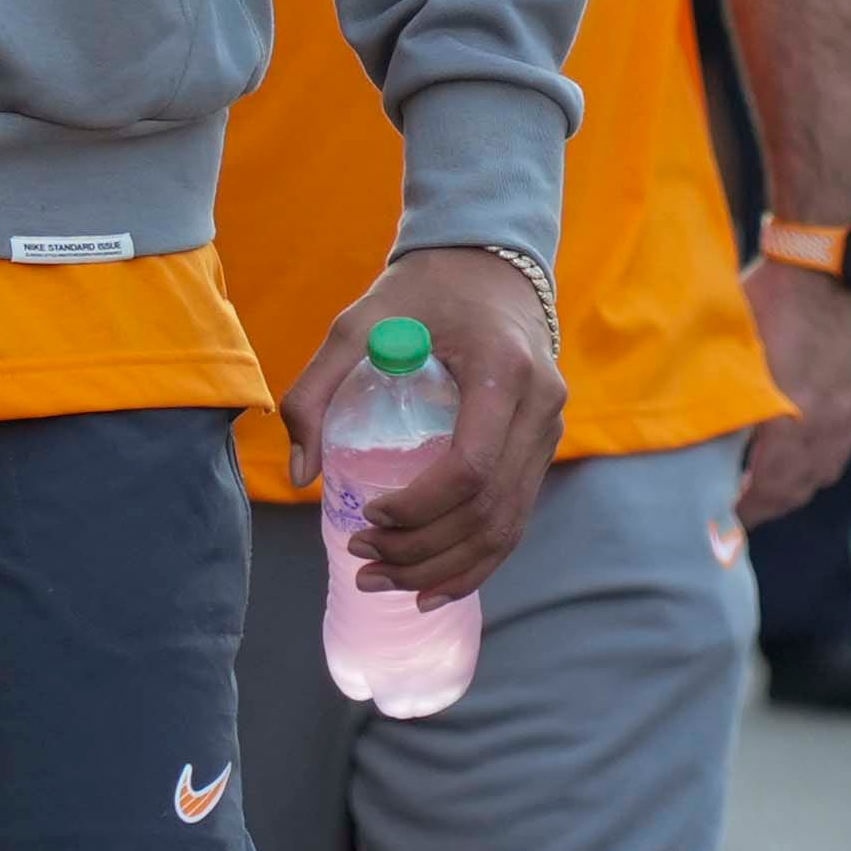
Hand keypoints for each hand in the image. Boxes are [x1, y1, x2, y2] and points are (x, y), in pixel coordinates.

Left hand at [280, 247, 569, 602]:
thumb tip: (300, 475)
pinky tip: (431, 587)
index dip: (419, 507)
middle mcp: (541, 405)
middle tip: (361, 561)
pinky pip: (516, 519)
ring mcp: (550, 429)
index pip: (470, 467)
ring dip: (445, 568)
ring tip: (383, 582)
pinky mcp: (544, 445)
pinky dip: (477, 562)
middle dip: (422, 550)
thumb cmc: (420, 290)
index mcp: (503, 370)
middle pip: (490, 510)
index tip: (366, 514)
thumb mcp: (357, 323)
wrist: (486, 263)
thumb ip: (316, 390)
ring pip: (508, 527)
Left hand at [735, 258, 850, 525]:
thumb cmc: (771, 296)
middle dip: (768, 504)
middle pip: (799, 487)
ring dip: (795, 484)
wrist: (831, 261)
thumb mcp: (734, 348)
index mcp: (795, 418)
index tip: (723, 521)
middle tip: (739, 512)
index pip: (770, 488)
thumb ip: (721, 394)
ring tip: (764, 486)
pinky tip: (797, 450)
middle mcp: (831, 423)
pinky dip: (818, 456)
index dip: (746, 510)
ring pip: (825, 469)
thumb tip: (686, 430)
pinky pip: (843, 443)